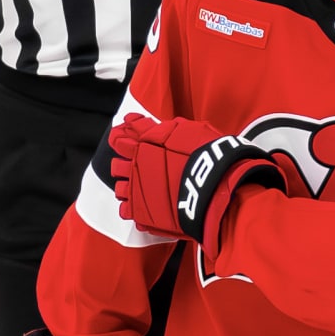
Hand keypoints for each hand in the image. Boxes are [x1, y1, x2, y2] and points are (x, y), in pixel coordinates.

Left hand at [106, 113, 286, 249]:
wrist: (217, 187)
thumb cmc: (210, 156)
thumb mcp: (192, 131)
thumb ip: (171, 128)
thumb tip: (159, 124)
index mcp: (147, 143)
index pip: (122, 136)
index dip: (121, 137)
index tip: (122, 138)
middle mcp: (137, 165)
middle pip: (117, 164)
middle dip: (123, 164)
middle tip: (135, 166)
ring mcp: (137, 189)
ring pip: (120, 188)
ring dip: (127, 186)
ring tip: (140, 188)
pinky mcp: (142, 211)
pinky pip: (126, 210)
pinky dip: (131, 207)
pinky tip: (141, 205)